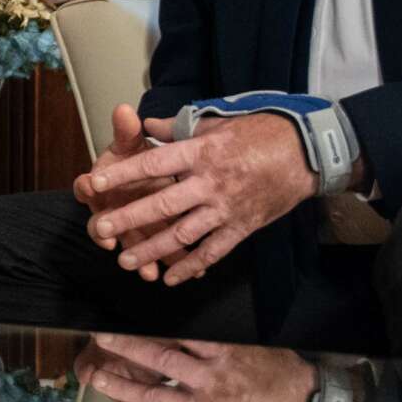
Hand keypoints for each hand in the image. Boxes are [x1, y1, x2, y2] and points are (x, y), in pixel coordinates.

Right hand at [70, 103, 179, 264]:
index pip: (85, 185)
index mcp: (101, 184)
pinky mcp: (146, 240)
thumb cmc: (137, 160)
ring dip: (138, 258)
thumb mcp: (133, 143)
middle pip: (99, 223)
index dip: (86, 186)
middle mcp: (108, 210)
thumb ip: (128, 131)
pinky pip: (154, 255)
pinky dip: (167, 263)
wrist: (152, 176)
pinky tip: (181, 272)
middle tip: (107, 240)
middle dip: (104, 231)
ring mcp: (127, 229)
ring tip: (149, 272)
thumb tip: (123, 109)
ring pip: (128, 245)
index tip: (89, 185)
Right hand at [75, 335, 316, 401]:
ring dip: (152, 328)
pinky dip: (184, 319)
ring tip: (127, 317)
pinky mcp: (240, 342)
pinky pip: (207, 328)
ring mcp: (227, 358)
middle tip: (101, 335)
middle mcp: (212, 383)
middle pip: (162, 362)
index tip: (97, 377)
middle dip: (128, 348)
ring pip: (182, 339)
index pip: (154, 400)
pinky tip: (165, 310)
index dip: (123, 389)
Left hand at [79, 111, 312, 283]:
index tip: (96, 183)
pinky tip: (170, 278)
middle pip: (163, 204)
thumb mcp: (217, 122)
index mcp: (202, 152)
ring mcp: (227, 208)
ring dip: (152, 250)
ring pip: (183, 234)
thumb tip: (146, 124)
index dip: (123, 174)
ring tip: (125, 261)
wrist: (305, 152)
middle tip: (101, 229)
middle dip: (128, 218)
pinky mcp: (242, 227)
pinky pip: (213, 250)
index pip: (153, 164)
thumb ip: (178, 128)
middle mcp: (211, 182)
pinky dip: (191, 266)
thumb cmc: (259, 132)